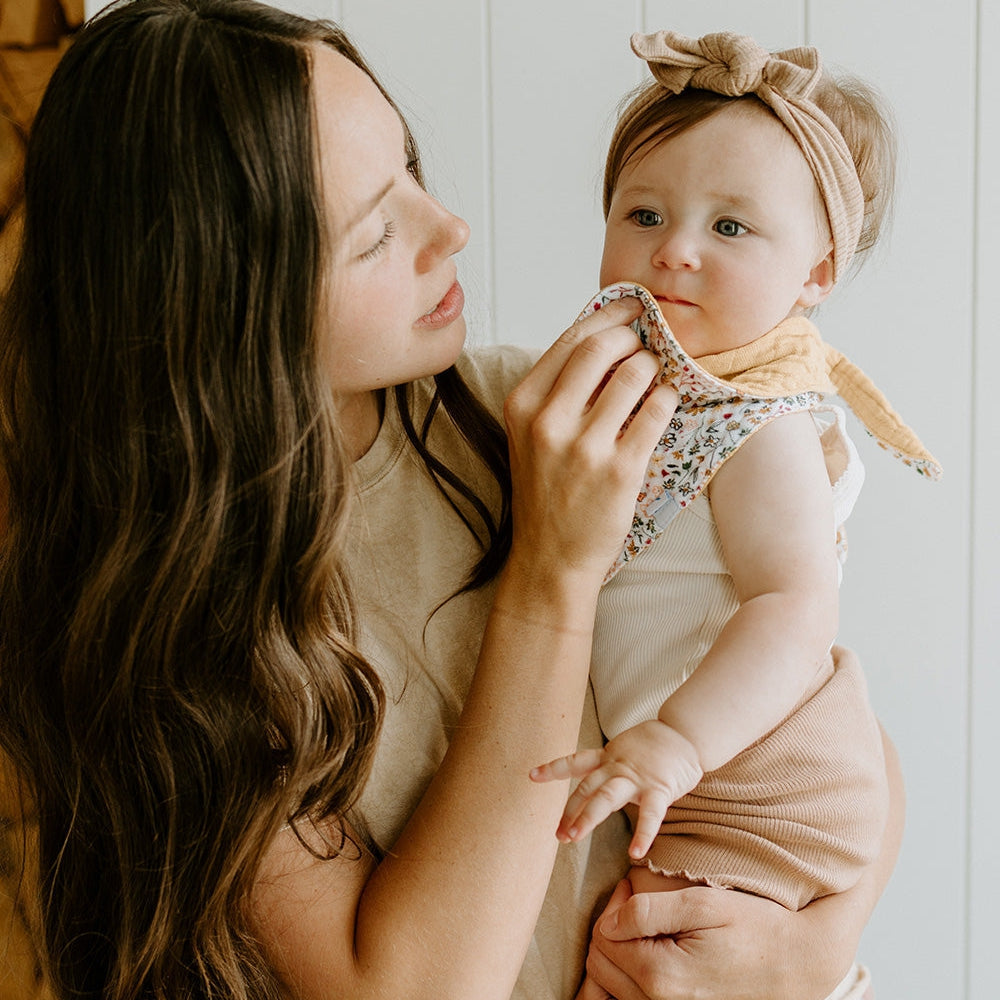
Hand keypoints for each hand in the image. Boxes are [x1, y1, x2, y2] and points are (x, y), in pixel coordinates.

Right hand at [502, 297, 676, 583]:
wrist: (550, 559)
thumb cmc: (546, 492)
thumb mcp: (531, 434)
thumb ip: (558, 389)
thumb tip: (606, 337)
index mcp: (522, 404)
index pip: (571, 338)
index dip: (610, 315)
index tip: (633, 307)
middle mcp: (547, 422)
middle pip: (601, 348)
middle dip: (635, 334)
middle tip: (650, 338)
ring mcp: (583, 447)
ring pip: (635, 375)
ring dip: (655, 366)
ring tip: (657, 375)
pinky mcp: (619, 471)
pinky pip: (657, 412)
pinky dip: (668, 398)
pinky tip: (665, 402)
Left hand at [531, 721, 701, 858]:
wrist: (685, 733)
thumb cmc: (655, 746)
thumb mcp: (625, 751)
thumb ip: (610, 768)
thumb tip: (595, 788)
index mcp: (608, 757)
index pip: (575, 763)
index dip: (553, 769)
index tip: (532, 776)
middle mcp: (617, 767)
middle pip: (587, 787)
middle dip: (570, 810)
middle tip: (557, 834)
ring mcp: (637, 777)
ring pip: (607, 797)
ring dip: (588, 817)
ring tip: (574, 838)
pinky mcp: (659, 788)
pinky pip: (651, 814)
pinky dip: (643, 833)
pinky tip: (636, 852)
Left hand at [582, 879, 850, 999]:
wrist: (796, 964)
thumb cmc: (752, 927)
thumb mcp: (702, 905)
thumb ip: (647, 911)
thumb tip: (609, 922)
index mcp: (661, 975)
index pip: (603, 937)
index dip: (613, 905)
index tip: (633, 886)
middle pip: (599, 963)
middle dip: (610, 927)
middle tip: (636, 901)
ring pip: (608, 985)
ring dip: (617, 950)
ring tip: (645, 925)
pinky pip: (627, 999)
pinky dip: (625, 976)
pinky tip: (646, 951)